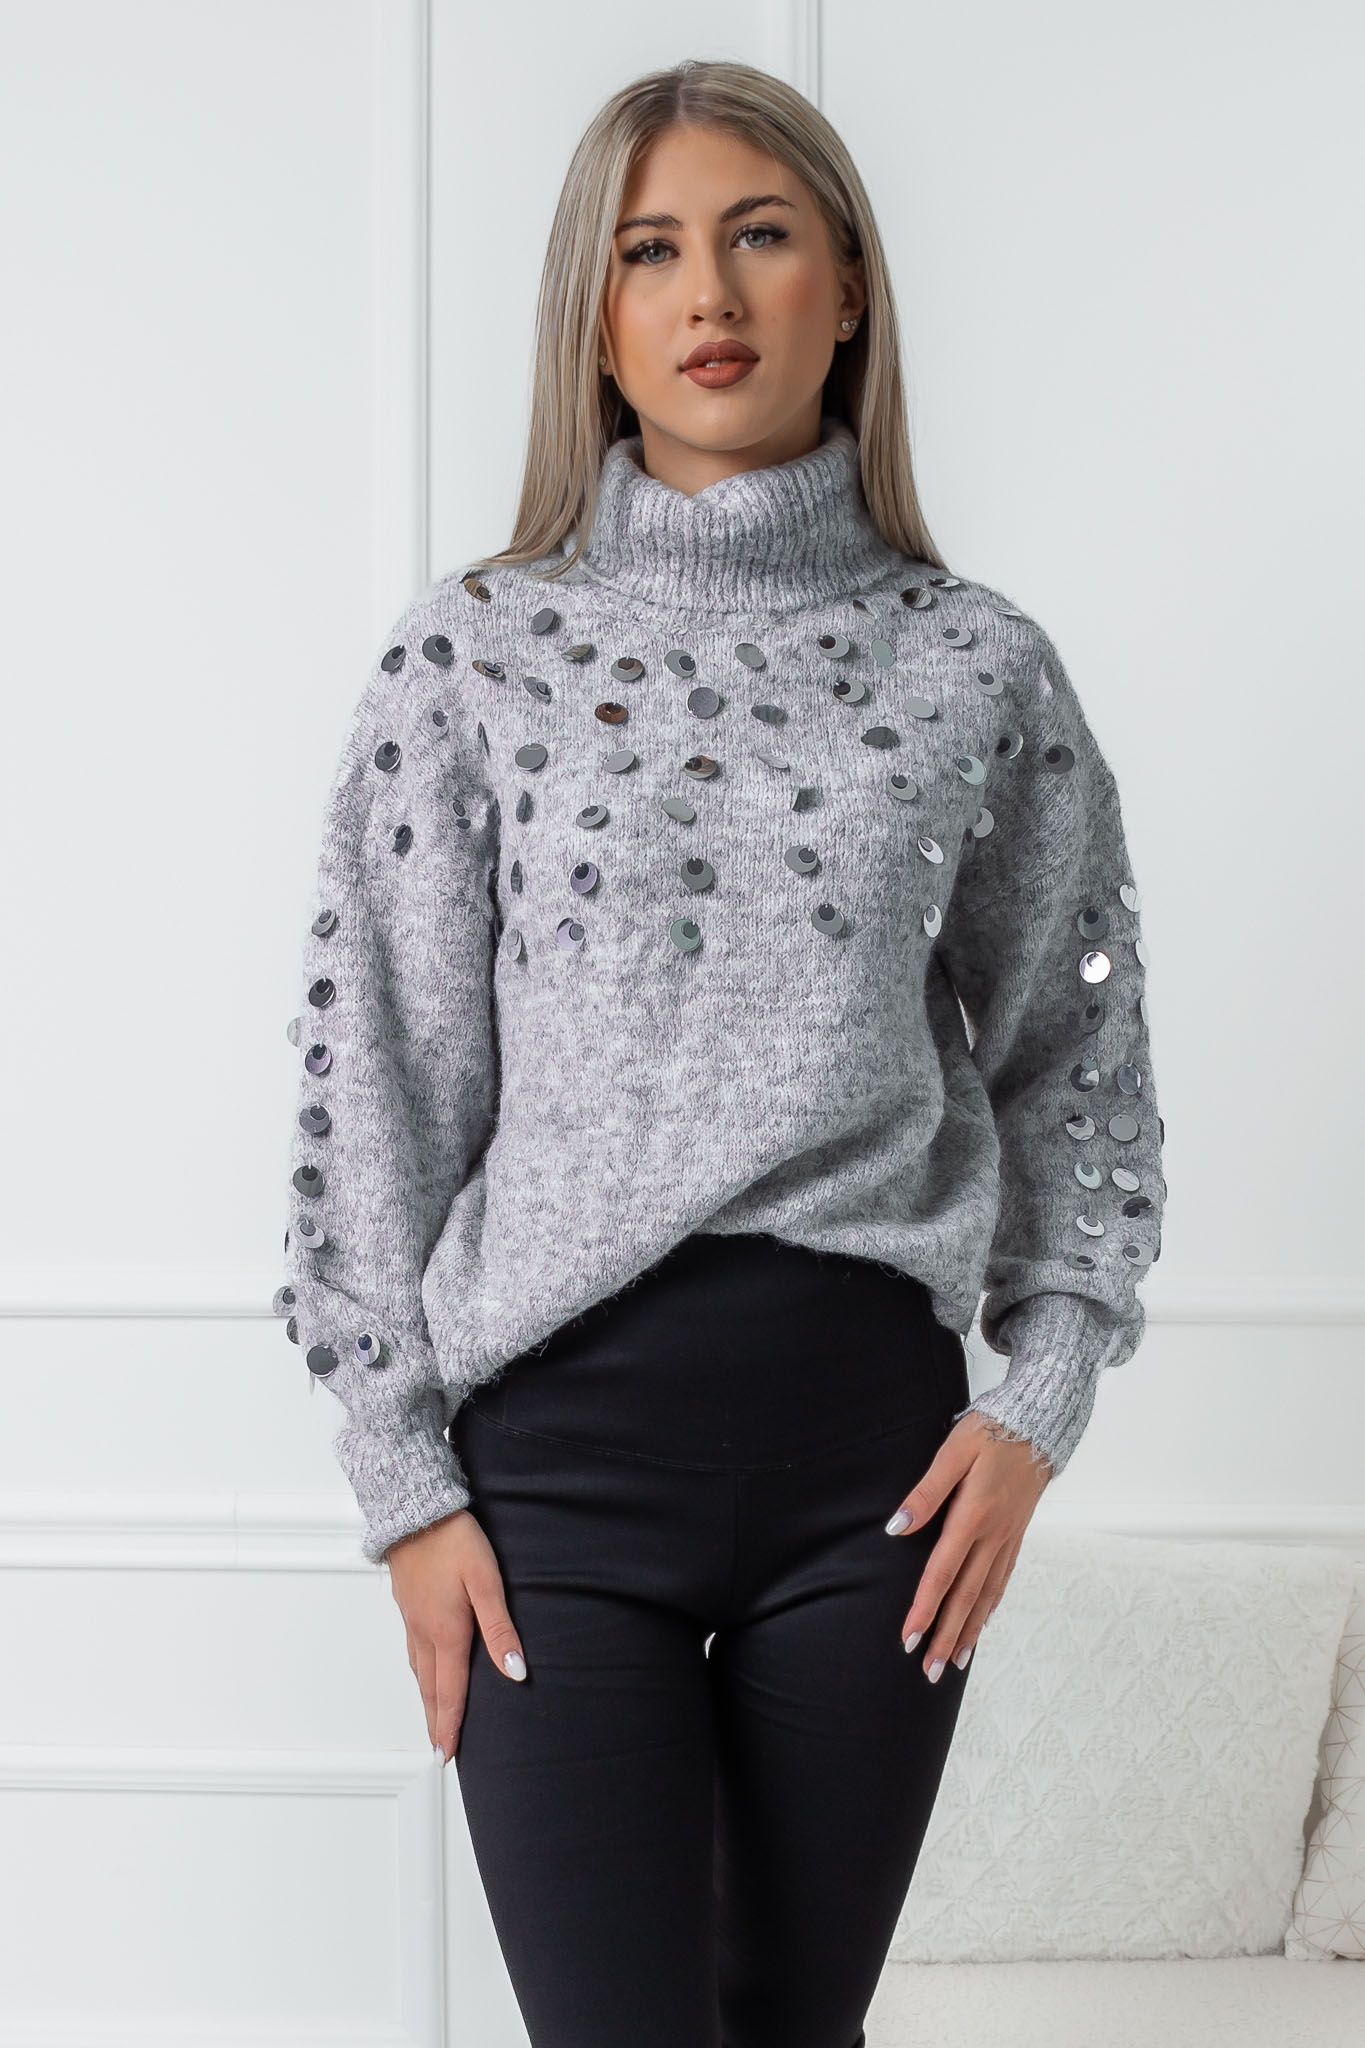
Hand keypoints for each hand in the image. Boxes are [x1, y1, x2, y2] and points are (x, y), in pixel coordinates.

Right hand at [384, 1509, 528, 1762]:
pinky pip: (412, 1649)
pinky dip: (419, 1672)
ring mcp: (412, 1618)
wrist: (415, 1509)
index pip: (450, 1691)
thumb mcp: (486, 1582)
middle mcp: (424, 1632)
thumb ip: (500, 1629)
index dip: (450, 1726)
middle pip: (430, 1688)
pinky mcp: (407, 1604)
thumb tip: (515, 1673)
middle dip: (435, 1721)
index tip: (447, 1755)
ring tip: (433, 1717)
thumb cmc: (454, 1541)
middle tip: (438, 1750)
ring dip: (427, 1699)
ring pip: (419, 1670)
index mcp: (446, 1632)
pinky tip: (423, 1669)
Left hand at [886, 1411, 1052, 1680]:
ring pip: (987, 1595)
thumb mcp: (952, 1452)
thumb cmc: (991, 1431)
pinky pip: (1003, 1580)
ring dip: (970, 1631)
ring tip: (955, 1663)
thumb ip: (925, 1492)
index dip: (924, 1609)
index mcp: (973, 1516)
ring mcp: (1008, 1538)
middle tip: (929, 1672)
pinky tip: (982, 1622)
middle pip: (965, 1597)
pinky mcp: (1017, 1534)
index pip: (941, 1574)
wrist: (1039, 1421)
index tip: (908, 1639)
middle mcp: (993, 1535)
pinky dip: (991, 1607)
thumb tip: (896, 1527)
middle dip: (946, 1636)